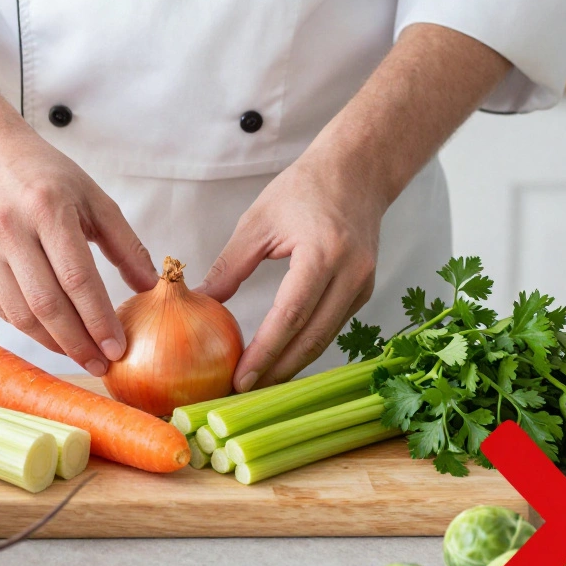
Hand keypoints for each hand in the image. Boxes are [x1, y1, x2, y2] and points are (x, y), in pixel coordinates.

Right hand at [0, 133, 158, 374]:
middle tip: (101, 364)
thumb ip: (125, 244)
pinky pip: (3, 309)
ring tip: (81, 354)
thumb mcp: (93, 198)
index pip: (77, 278)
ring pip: (21, 314)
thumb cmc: (47, 178)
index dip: (98, 319)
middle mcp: (9, 228)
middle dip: (78, 342)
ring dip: (54, 342)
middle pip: (47, 304)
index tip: (118, 348)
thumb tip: (150, 287)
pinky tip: (54, 336)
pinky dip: (30, 328)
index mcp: (47, 208)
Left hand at [198, 150, 384, 390]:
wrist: (358, 171)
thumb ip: (230, 265)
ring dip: (291, 366)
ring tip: (257, 386)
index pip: (290, 315)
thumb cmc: (305, 188)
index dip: (265, 352)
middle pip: (312, 338)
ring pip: (324, 339)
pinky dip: (305, 347)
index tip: (240, 378)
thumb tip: (202, 303)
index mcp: (323, 253)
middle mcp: (350, 274)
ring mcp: (362, 285)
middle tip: (243, 394)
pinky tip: (280, 361)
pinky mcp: (364, 291)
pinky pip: (331, 327)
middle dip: (277, 371)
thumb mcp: (258, 222)